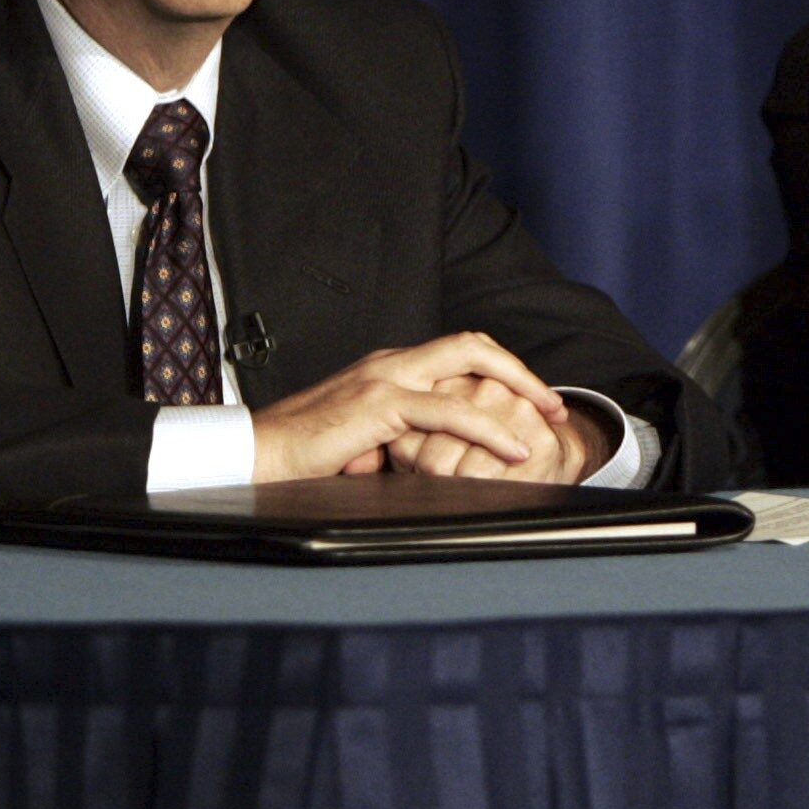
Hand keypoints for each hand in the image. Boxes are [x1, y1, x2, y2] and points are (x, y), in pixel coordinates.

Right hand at [250, 332, 575, 483]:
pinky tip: (512, 449)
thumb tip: (431, 462)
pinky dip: (488, 429)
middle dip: (521, 371)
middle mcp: (392, 362)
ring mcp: (386, 378)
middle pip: (473, 345)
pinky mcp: (379, 406)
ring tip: (547, 420)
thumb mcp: (365, 443)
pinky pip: (449, 411)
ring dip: (518, 391)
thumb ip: (401, 441)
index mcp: (390, 367)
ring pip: (470, 365)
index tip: (531, 402)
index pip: (459, 353)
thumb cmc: (303, 456)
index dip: (501, 372)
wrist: (255, 457)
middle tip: (553, 404)